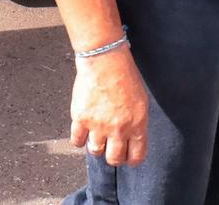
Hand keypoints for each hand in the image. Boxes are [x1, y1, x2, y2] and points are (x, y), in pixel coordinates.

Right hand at [70, 50, 149, 167]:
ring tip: (96, 135)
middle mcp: (119, 128)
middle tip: (110, 147)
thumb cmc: (124, 75)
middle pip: (115, 159)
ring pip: (96, 151)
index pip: (136, 156)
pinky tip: (83, 131)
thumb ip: (138, 122)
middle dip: (113, 156)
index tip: (127, 156)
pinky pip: (77, 141)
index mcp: (137, 124)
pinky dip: (79, 139)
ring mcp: (99, 125)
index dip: (131, 159)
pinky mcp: (81, 119)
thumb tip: (133, 138)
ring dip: (96, 145)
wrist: (105, 59)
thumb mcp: (141, 101)